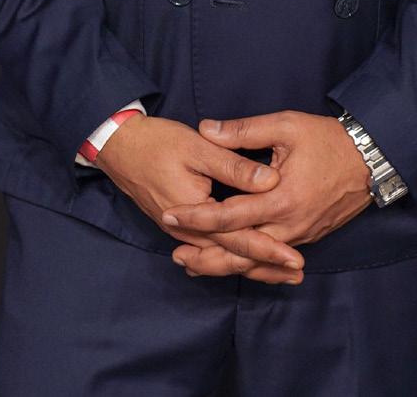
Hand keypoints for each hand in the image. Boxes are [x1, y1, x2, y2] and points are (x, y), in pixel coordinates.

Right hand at [94, 114, 304, 283]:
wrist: (118, 147)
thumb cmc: (157, 143)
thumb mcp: (198, 147)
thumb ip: (234, 166)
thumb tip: (271, 181)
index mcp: (195, 213)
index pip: (239, 239)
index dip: (269, 250)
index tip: (294, 259)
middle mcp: (188, 231)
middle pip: (232, 256)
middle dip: (266, 266)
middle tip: (297, 274)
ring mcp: (182, 231)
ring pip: (221, 256)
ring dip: (252, 264)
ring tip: (281, 272)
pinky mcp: (180, 225)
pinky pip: (210, 248)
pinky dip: (232, 255)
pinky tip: (247, 258)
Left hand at [161, 111, 372, 277]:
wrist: (372, 159)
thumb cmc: (328, 139)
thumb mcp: (286, 126)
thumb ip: (244, 130)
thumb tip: (207, 128)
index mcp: (280, 198)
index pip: (228, 216)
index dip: (196, 217)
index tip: (169, 215)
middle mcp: (289, 225)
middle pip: (239, 251)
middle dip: (205, 255)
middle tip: (175, 253)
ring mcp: (299, 235)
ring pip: (256, 262)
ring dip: (224, 265)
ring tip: (195, 263)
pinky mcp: (307, 237)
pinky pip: (273, 260)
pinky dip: (251, 265)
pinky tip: (234, 263)